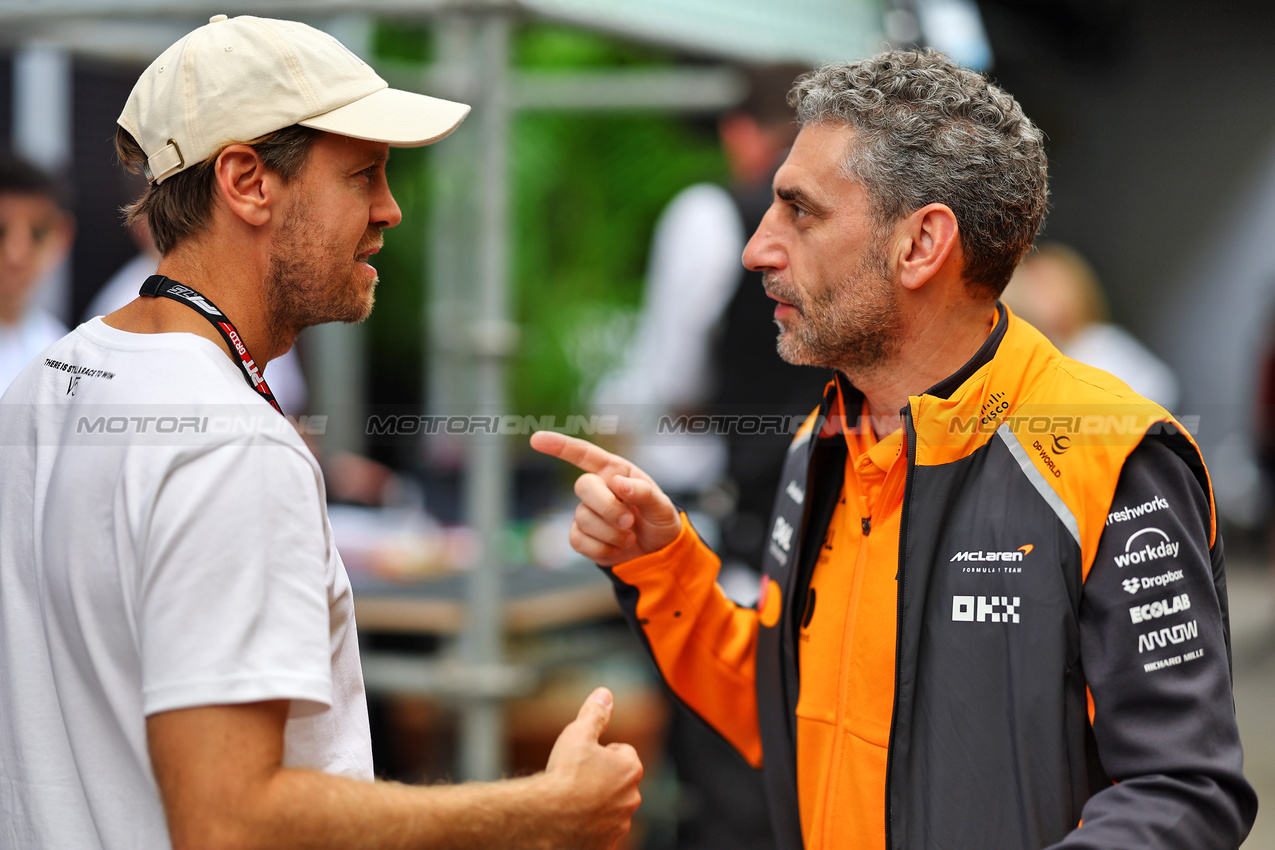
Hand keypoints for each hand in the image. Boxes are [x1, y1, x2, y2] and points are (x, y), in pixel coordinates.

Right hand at [529, 431, 681, 565]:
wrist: (658, 552)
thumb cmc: (659, 520)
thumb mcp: (662, 505)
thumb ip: (644, 492)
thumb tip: (618, 483)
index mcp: (615, 472)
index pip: (584, 454)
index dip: (560, 445)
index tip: (536, 439)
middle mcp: (598, 488)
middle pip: (583, 486)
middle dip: (607, 507)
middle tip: (629, 521)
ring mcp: (587, 512)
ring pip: (583, 518)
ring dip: (611, 532)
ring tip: (629, 536)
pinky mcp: (582, 536)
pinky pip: (578, 541)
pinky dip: (602, 548)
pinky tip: (617, 548)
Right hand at [542, 688, 643, 848]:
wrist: (547, 818)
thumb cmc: (564, 775)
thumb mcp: (578, 734)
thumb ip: (595, 714)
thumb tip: (605, 694)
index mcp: (630, 769)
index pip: (622, 752)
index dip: (600, 752)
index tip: (584, 758)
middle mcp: (631, 798)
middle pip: (617, 781)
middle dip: (600, 778)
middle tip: (575, 778)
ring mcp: (620, 825)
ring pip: (609, 807)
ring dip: (595, 803)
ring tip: (571, 801)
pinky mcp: (606, 845)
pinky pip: (600, 831)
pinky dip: (589, 826)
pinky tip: (571, 820)